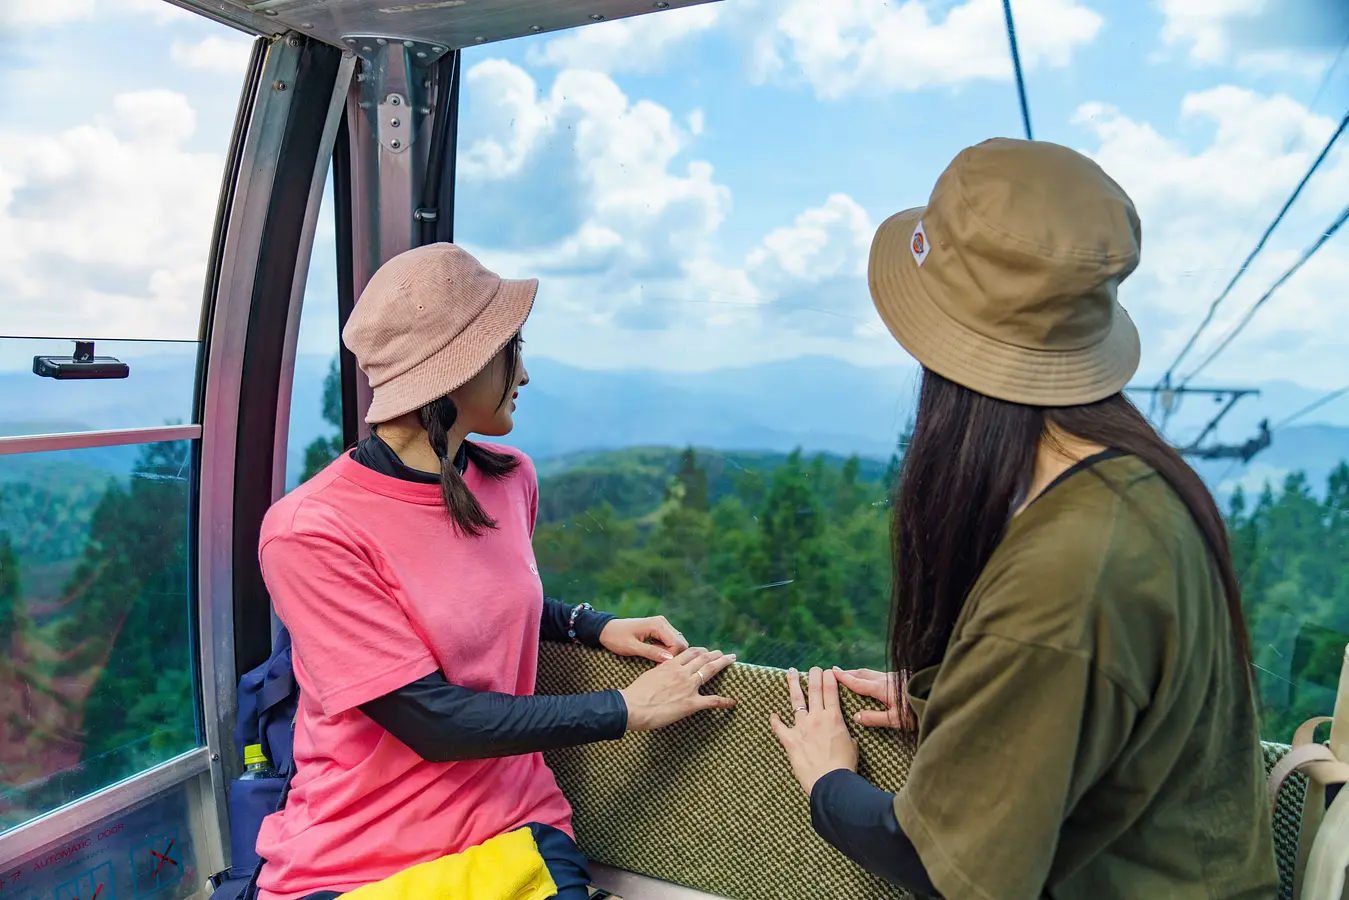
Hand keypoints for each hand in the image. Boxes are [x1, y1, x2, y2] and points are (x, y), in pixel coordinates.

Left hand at [600, 615, 688, 662]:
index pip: (677, 643)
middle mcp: (663, 622)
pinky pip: (669, 641)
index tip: (660, 666)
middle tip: (658, 664)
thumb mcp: (632, 647)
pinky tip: (655, 655)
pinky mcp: (659, 629)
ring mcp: (662, 625)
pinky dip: (666, 650)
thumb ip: (651, 652)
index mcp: (658, 625)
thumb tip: (669, 659)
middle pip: (680, 642)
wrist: (606, 630)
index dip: (672, 657)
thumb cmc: (616, 638)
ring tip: (656, 660)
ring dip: (669, 653)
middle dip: (673, 655)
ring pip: (676, 642)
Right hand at [620, 647, 735, 730]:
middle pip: (703, 658)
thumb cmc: (636, 693)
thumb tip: (664, 672)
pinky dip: (724, 701)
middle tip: (725, 654)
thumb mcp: (649, 674)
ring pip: (710, 670)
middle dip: (716, 655)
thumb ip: (661, 671)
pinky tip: (733, 701)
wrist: (632, 706)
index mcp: (670, 665)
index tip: (706, 651)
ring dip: (722, 664)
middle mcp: (682, 672)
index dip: (701, 651)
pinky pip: (712, 701)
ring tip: (730, 660)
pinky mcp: (691, 703)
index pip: (690, 653)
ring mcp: (688, 687)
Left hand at [770, 667, 858, 796]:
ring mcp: (802, 727)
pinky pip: (779, 727)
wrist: (831, 782)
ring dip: (793, 685)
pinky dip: (775, 720)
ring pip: (796, 700)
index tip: (828, 671)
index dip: (829, 678)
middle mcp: (817, 718)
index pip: (831, 691)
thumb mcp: (852, 745)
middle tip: (813, 668)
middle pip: (815, 690)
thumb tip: (842, 735)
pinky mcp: (790, 740)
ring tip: (791, 673)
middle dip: (814, 675)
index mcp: (835, 718)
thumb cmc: (844, 766)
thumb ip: (845, 735)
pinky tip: (772, 714)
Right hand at [833, 666, 913, 729]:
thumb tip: (856, 717)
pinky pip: (880, 675)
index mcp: (881, 688)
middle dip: (849, 673)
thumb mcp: (896, 719)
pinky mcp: (901, 678)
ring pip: (872, 673)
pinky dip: (870, 676)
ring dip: (859, 673)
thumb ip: (875, 718)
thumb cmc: (917, 711)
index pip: (857, 682)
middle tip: (836, 672)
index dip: (844, 678)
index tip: (831, 672)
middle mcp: (886, 679)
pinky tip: (872, 681)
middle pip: (863, 673)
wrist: (937, 695)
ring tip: (851, 675)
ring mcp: (894, 677)